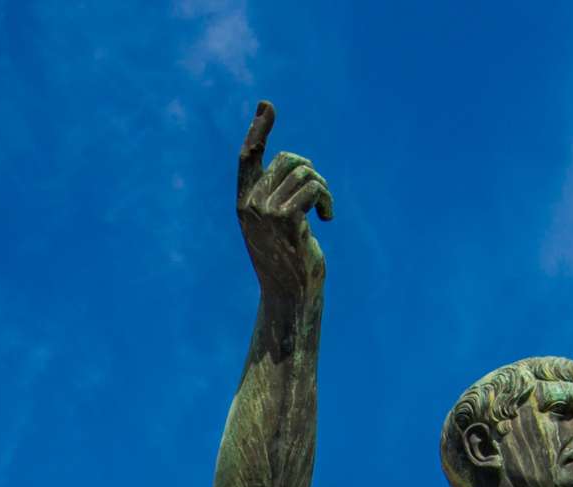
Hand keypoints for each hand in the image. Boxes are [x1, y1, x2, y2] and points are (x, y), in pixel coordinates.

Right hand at [236, 101, 333, 298]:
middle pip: (287, 160)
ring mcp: (265, 212)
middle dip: (311, 170)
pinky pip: (314, 189)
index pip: (248, 158)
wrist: (290, 295)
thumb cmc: (288, 260)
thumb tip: (302, 166)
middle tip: (320, 196)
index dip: (258, 130)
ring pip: (305, 173)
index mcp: (245, 203)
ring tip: (325, 209)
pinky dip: (326, 199)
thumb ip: (279, 197)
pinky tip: (327, 219)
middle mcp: (250, 205)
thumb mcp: (278, 225)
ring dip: (323, 188)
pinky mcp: (286, 221)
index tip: (267, 105)